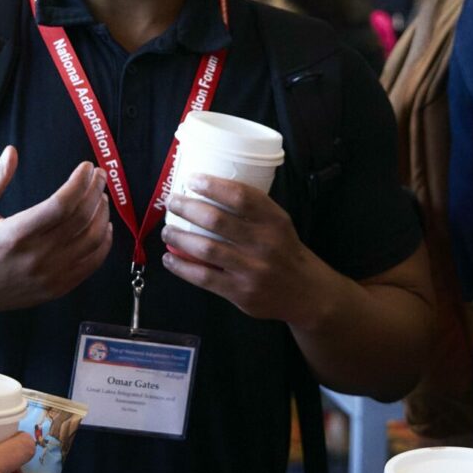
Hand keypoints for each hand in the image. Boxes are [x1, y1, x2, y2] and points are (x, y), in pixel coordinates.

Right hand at [0, 148, 112, 322]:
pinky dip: (103, 242)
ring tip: (100, 196)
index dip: (79, 183)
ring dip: (101, 214)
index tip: (87, 167)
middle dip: (95, 191)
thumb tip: (12, 152)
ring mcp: (50, 275)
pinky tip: (103, 225)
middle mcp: (36, 257)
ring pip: (91, 240)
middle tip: (99, 175)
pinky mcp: (57, 288)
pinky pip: (91, 263)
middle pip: (81, 219)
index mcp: (15, 234)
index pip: (60, 205)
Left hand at [159, 175, 333, 325]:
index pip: (241, 197)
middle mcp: (264, 243)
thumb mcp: (278, 223)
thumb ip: (252, 210)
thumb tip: (208, 190)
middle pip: (216, 220)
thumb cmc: (284, 250)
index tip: (192, 180)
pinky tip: (170, 259)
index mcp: (274, 221)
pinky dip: (182, 267)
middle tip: (173, 202)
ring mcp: (251, 270)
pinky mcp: (240, 292)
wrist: (305, 293)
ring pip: (205, 248)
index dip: (213, 186)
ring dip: (179, 237)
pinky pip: (204, 277)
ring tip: (167, 231)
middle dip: (187, 208)